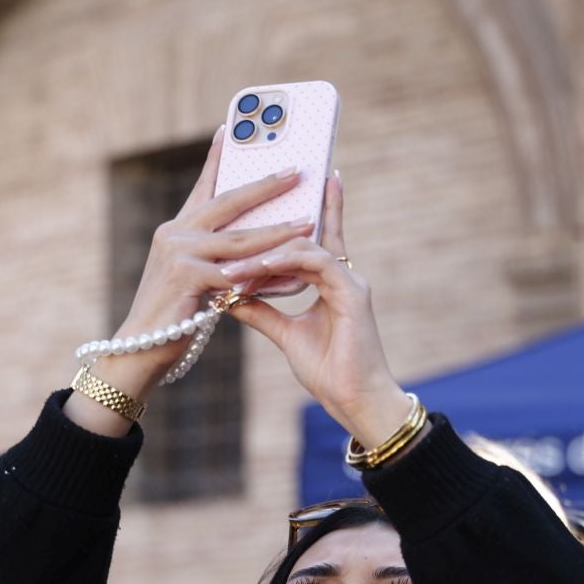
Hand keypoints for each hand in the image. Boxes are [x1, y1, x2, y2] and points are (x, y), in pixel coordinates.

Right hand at [68, 128, 316, 437]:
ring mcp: (179, 252)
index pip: (204, 187)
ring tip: (310, 220)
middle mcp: (175, 233)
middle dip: (266, 185)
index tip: (231, 128)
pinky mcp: (189, 277)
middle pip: (229, 201)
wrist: (138, 351)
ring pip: (241, 239)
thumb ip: (213, 258)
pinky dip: (271, 275)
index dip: (218, 158)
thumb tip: (252, 248)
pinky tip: (298, 275)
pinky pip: (242, 274)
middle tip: (298, 170)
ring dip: (279, 229)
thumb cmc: (169, 319)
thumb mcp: (190, 278)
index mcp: (176, 229)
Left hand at [223, 172, 412, 450]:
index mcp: (332, 281)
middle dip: (269, 230)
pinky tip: (260, 266)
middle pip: (304, 235)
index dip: (307, 209)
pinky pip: (316, 264)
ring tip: (235, 266)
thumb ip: (261, 311)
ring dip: (266, 254)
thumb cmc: (328, 371)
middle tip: (232, 233)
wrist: (354, 400)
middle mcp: (343, 275)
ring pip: (304, 247)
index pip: (315, 238)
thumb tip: (229, 295)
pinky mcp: (352, 293)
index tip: (287, 184)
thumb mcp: (284, 334)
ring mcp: (350, 281)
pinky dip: (286, 262)